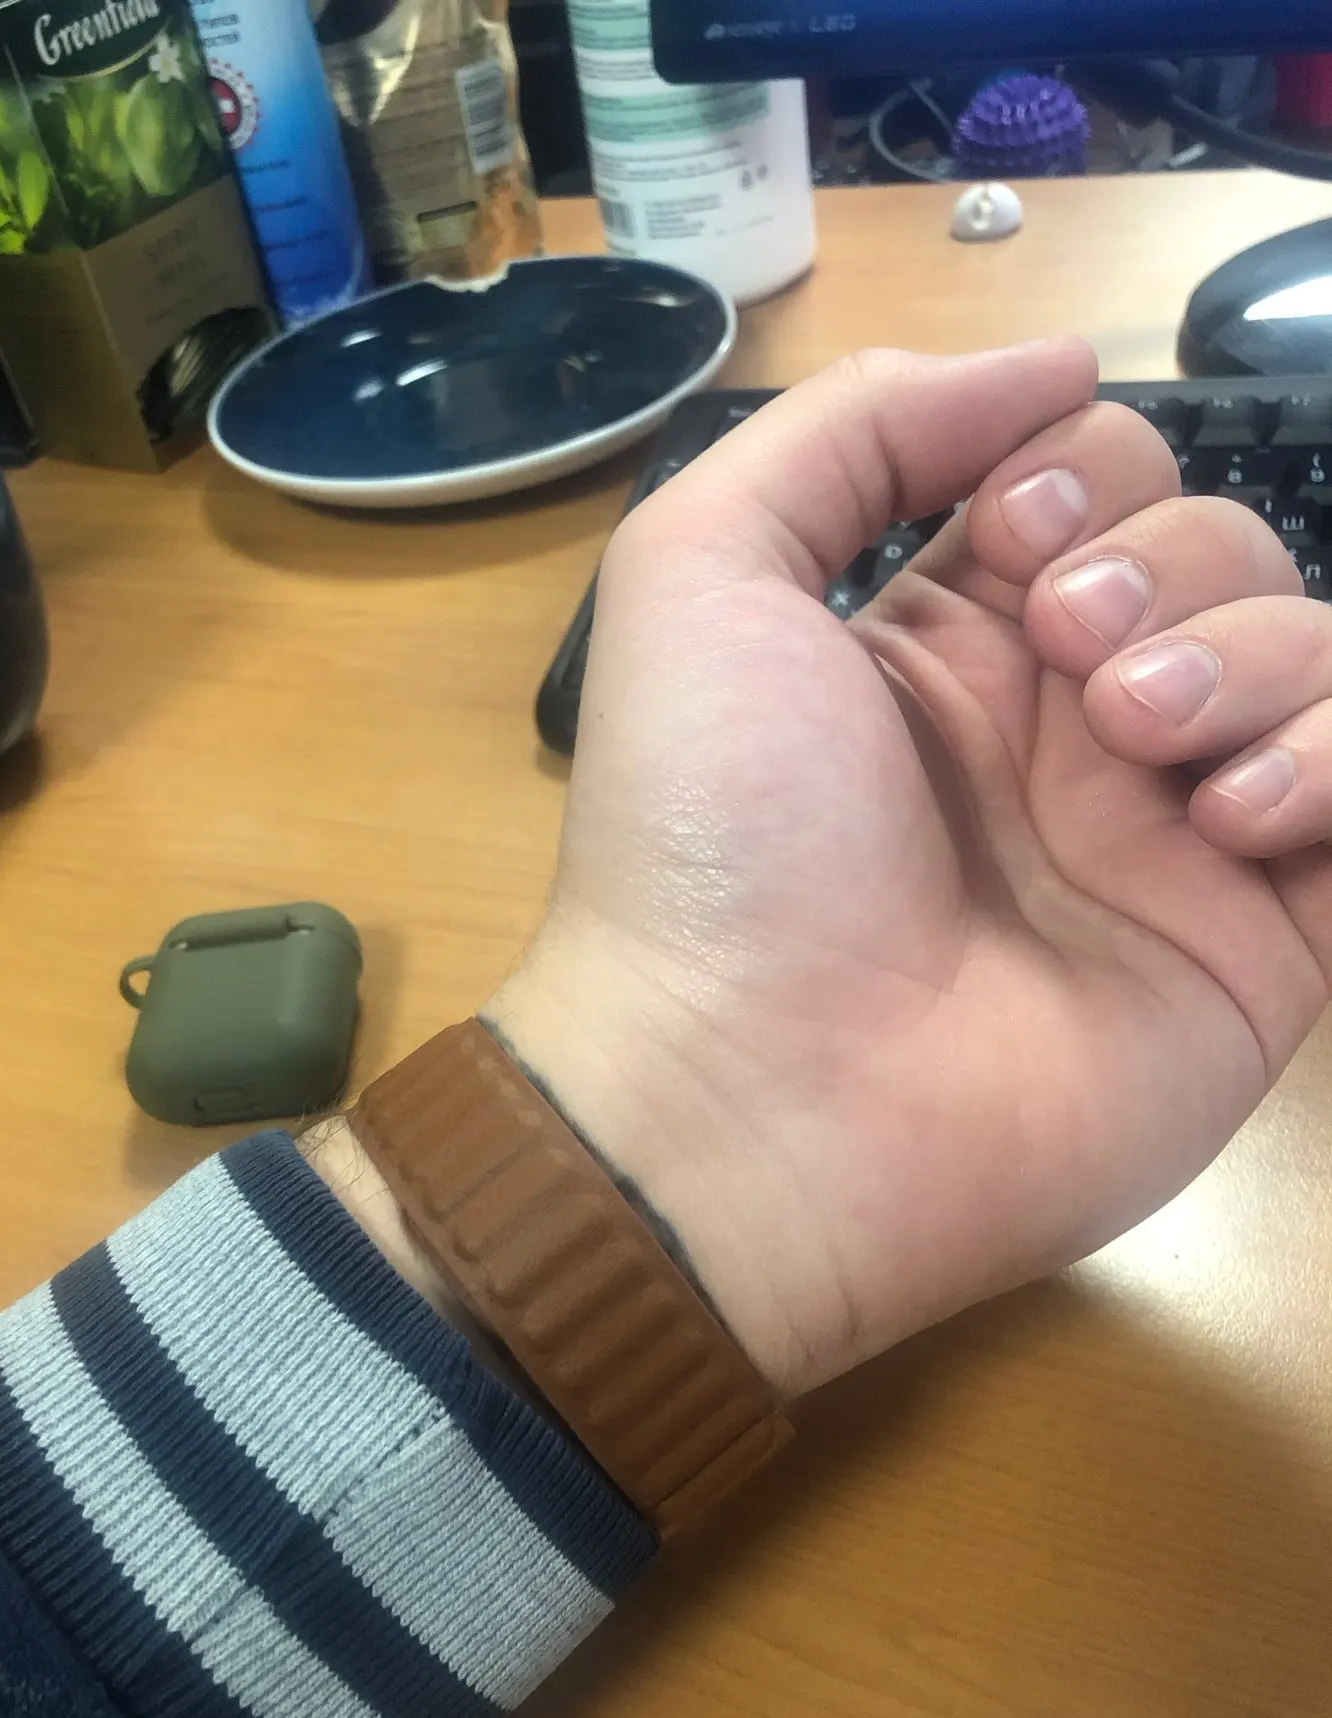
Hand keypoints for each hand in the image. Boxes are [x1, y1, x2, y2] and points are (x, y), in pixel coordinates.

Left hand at [485, 341, 1331, 1397]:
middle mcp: (1068, 725)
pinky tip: (1230, 816)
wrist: (755, 1096)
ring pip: (1311, 655)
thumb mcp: (703, 570)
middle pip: (1220, 549)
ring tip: (1134, 744)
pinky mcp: (1259, 945)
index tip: (1012, 542)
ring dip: (1248, 656)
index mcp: (952, 639)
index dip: (1083, 472)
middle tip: (1069, 664)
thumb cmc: (716, 832)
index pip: (1098, 478)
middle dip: (1167, 563)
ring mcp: (1169, 837)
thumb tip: (1049, 364)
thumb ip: (854, 429)